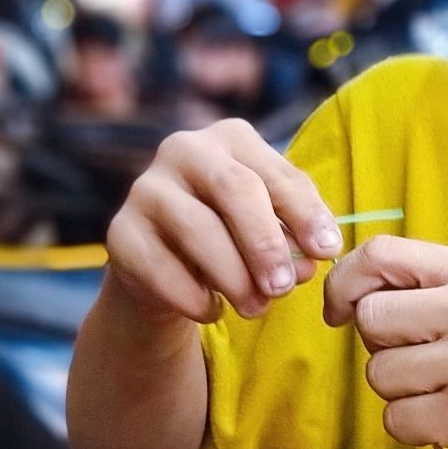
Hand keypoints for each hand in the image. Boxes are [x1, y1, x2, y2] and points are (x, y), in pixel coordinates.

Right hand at [103, 120, 341, 322]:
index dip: (305, 213)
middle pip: (234, 189)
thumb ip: (293, 236)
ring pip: (198, 230)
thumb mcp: (270, 226)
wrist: (167, 266)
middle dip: (265, 243)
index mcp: (230, 138)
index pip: (274, 172)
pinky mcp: (120, 232)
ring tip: (257, 308)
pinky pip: (161, 268)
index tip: (327, 252)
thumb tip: (310, 262)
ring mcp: (146, 188)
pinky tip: (213, 309)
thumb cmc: (232, 235)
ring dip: (234, 277)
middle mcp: (183, 150)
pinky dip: (194, 298)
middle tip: (285, 287)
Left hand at [324, 238, 447, 448]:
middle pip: (370, 317)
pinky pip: (395, 420)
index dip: (346, 282)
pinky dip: (413, 428)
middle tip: (424, 363)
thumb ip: (431, 292)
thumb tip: (351, 297)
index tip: (341, 310)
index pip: (381, 253)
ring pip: (377, 374)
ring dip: (400, 393)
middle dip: (381, 347)